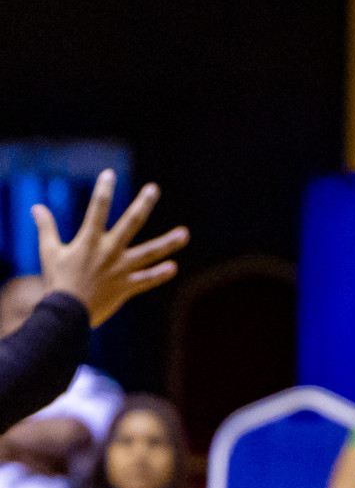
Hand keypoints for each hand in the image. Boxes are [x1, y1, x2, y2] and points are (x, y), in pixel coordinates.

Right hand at [35, 170, 189, 326]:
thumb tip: (36, 207)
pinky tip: (174, 267)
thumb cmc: (57, 282)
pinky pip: (147, 280)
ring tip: (185, 234)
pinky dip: (159, 274)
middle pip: (130, 223)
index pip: (97, 209)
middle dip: (142, 205)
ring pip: (149, 253)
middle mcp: (109, 252)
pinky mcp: (126, 286)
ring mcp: (121, 270)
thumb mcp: (49, 252)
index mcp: (89, 242)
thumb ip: (46, 228)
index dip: (103, 191)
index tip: (109, 174)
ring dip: (168, 243)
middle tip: (153, 188)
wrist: (65, 314)